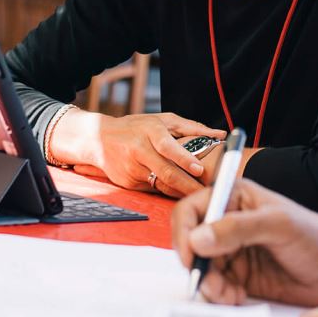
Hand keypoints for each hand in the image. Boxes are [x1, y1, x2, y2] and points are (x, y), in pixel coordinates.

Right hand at [66, 111, 223, 196]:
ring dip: (180, 192)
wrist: (98, 139)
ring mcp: (132, 169)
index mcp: (149, 131)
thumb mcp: (162, 120)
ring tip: (199, 196)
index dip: (184, 159)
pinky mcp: (128, 183)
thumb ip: (191, 127)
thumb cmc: (136, 127)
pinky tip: (179, 193)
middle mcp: (139, 150)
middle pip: (166, 172)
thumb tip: (219, 134)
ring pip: (161, 185)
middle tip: (206, 193)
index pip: (168, 147)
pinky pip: (153, 189)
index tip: (200, 170)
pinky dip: (167, 192)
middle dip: (188, 185)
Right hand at [171, 179, 317, 307]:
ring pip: (201, 269)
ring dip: (209, 285)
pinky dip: (220, 296)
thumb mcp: (279, 225)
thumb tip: (198, 238)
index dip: (184, 233)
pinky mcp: (238, 276)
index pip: (192, 210)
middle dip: (197, 266)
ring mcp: (232, 251)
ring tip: (230, 294)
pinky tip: (238, 297)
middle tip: (211, 284)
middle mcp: (228, 223)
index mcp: (235, 197)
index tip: (190, 256)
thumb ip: (238, 228)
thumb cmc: (316, 239)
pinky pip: (214, 287)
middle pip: (190, 243)